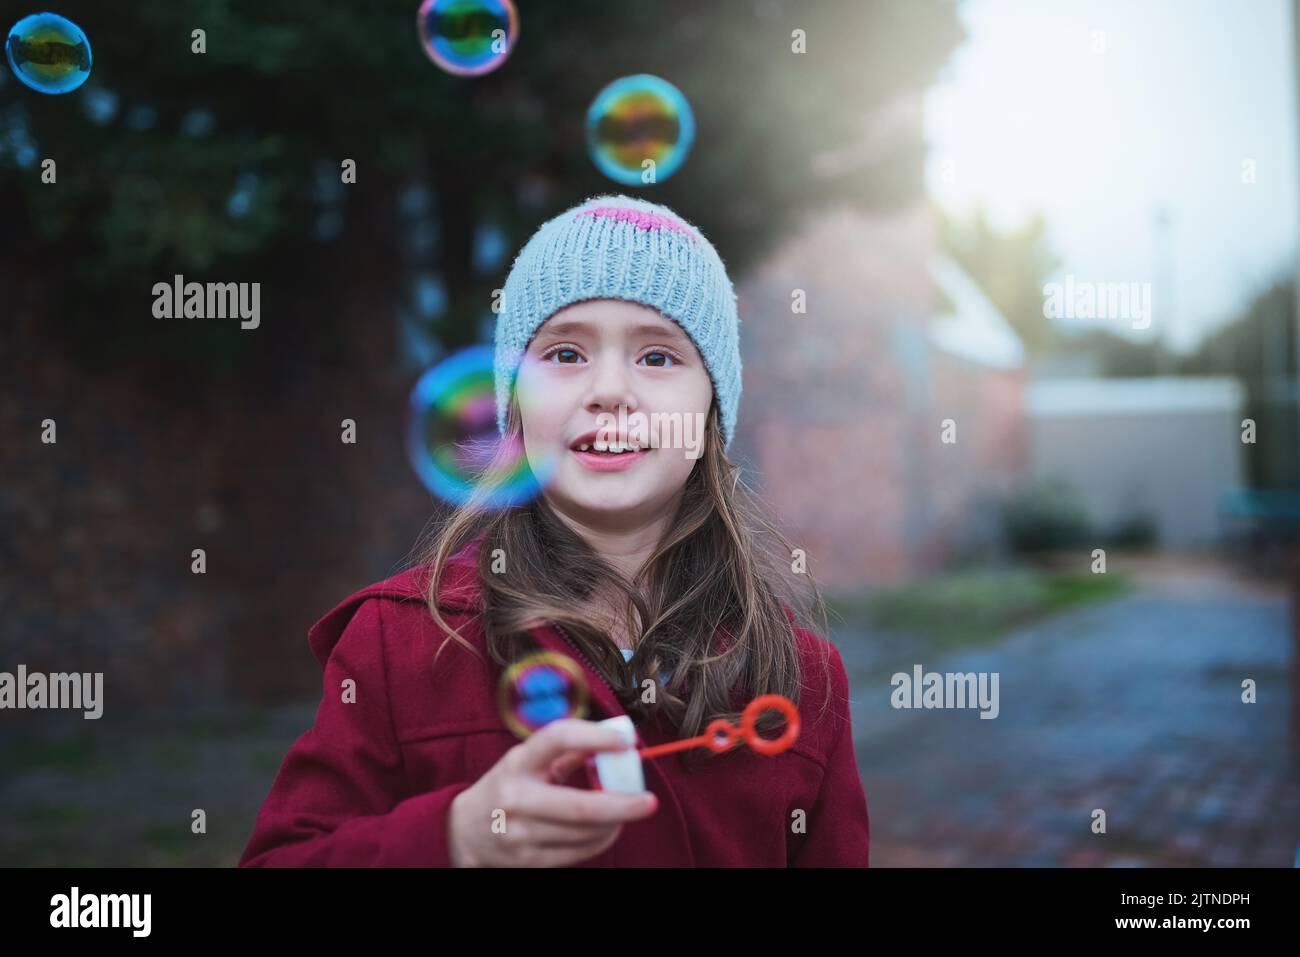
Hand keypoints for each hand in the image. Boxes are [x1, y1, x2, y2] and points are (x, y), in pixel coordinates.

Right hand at [447, 718, 658, 866]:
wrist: (463, 832)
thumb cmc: (506, 786)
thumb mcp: (525, 760)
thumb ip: (565, 751)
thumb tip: (613, 741)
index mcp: (517, 762)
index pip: (556, 738)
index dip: (594, 736)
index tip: (626, 741)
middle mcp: (516, 798)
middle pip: (580, 806)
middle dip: (622, 804)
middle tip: (649, 801)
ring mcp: (521, 833)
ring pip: (584, 833)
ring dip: (615, 823)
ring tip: (626, 812)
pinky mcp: (529, 860)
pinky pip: (578, 853)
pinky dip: (601, 840)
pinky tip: (608, 829)